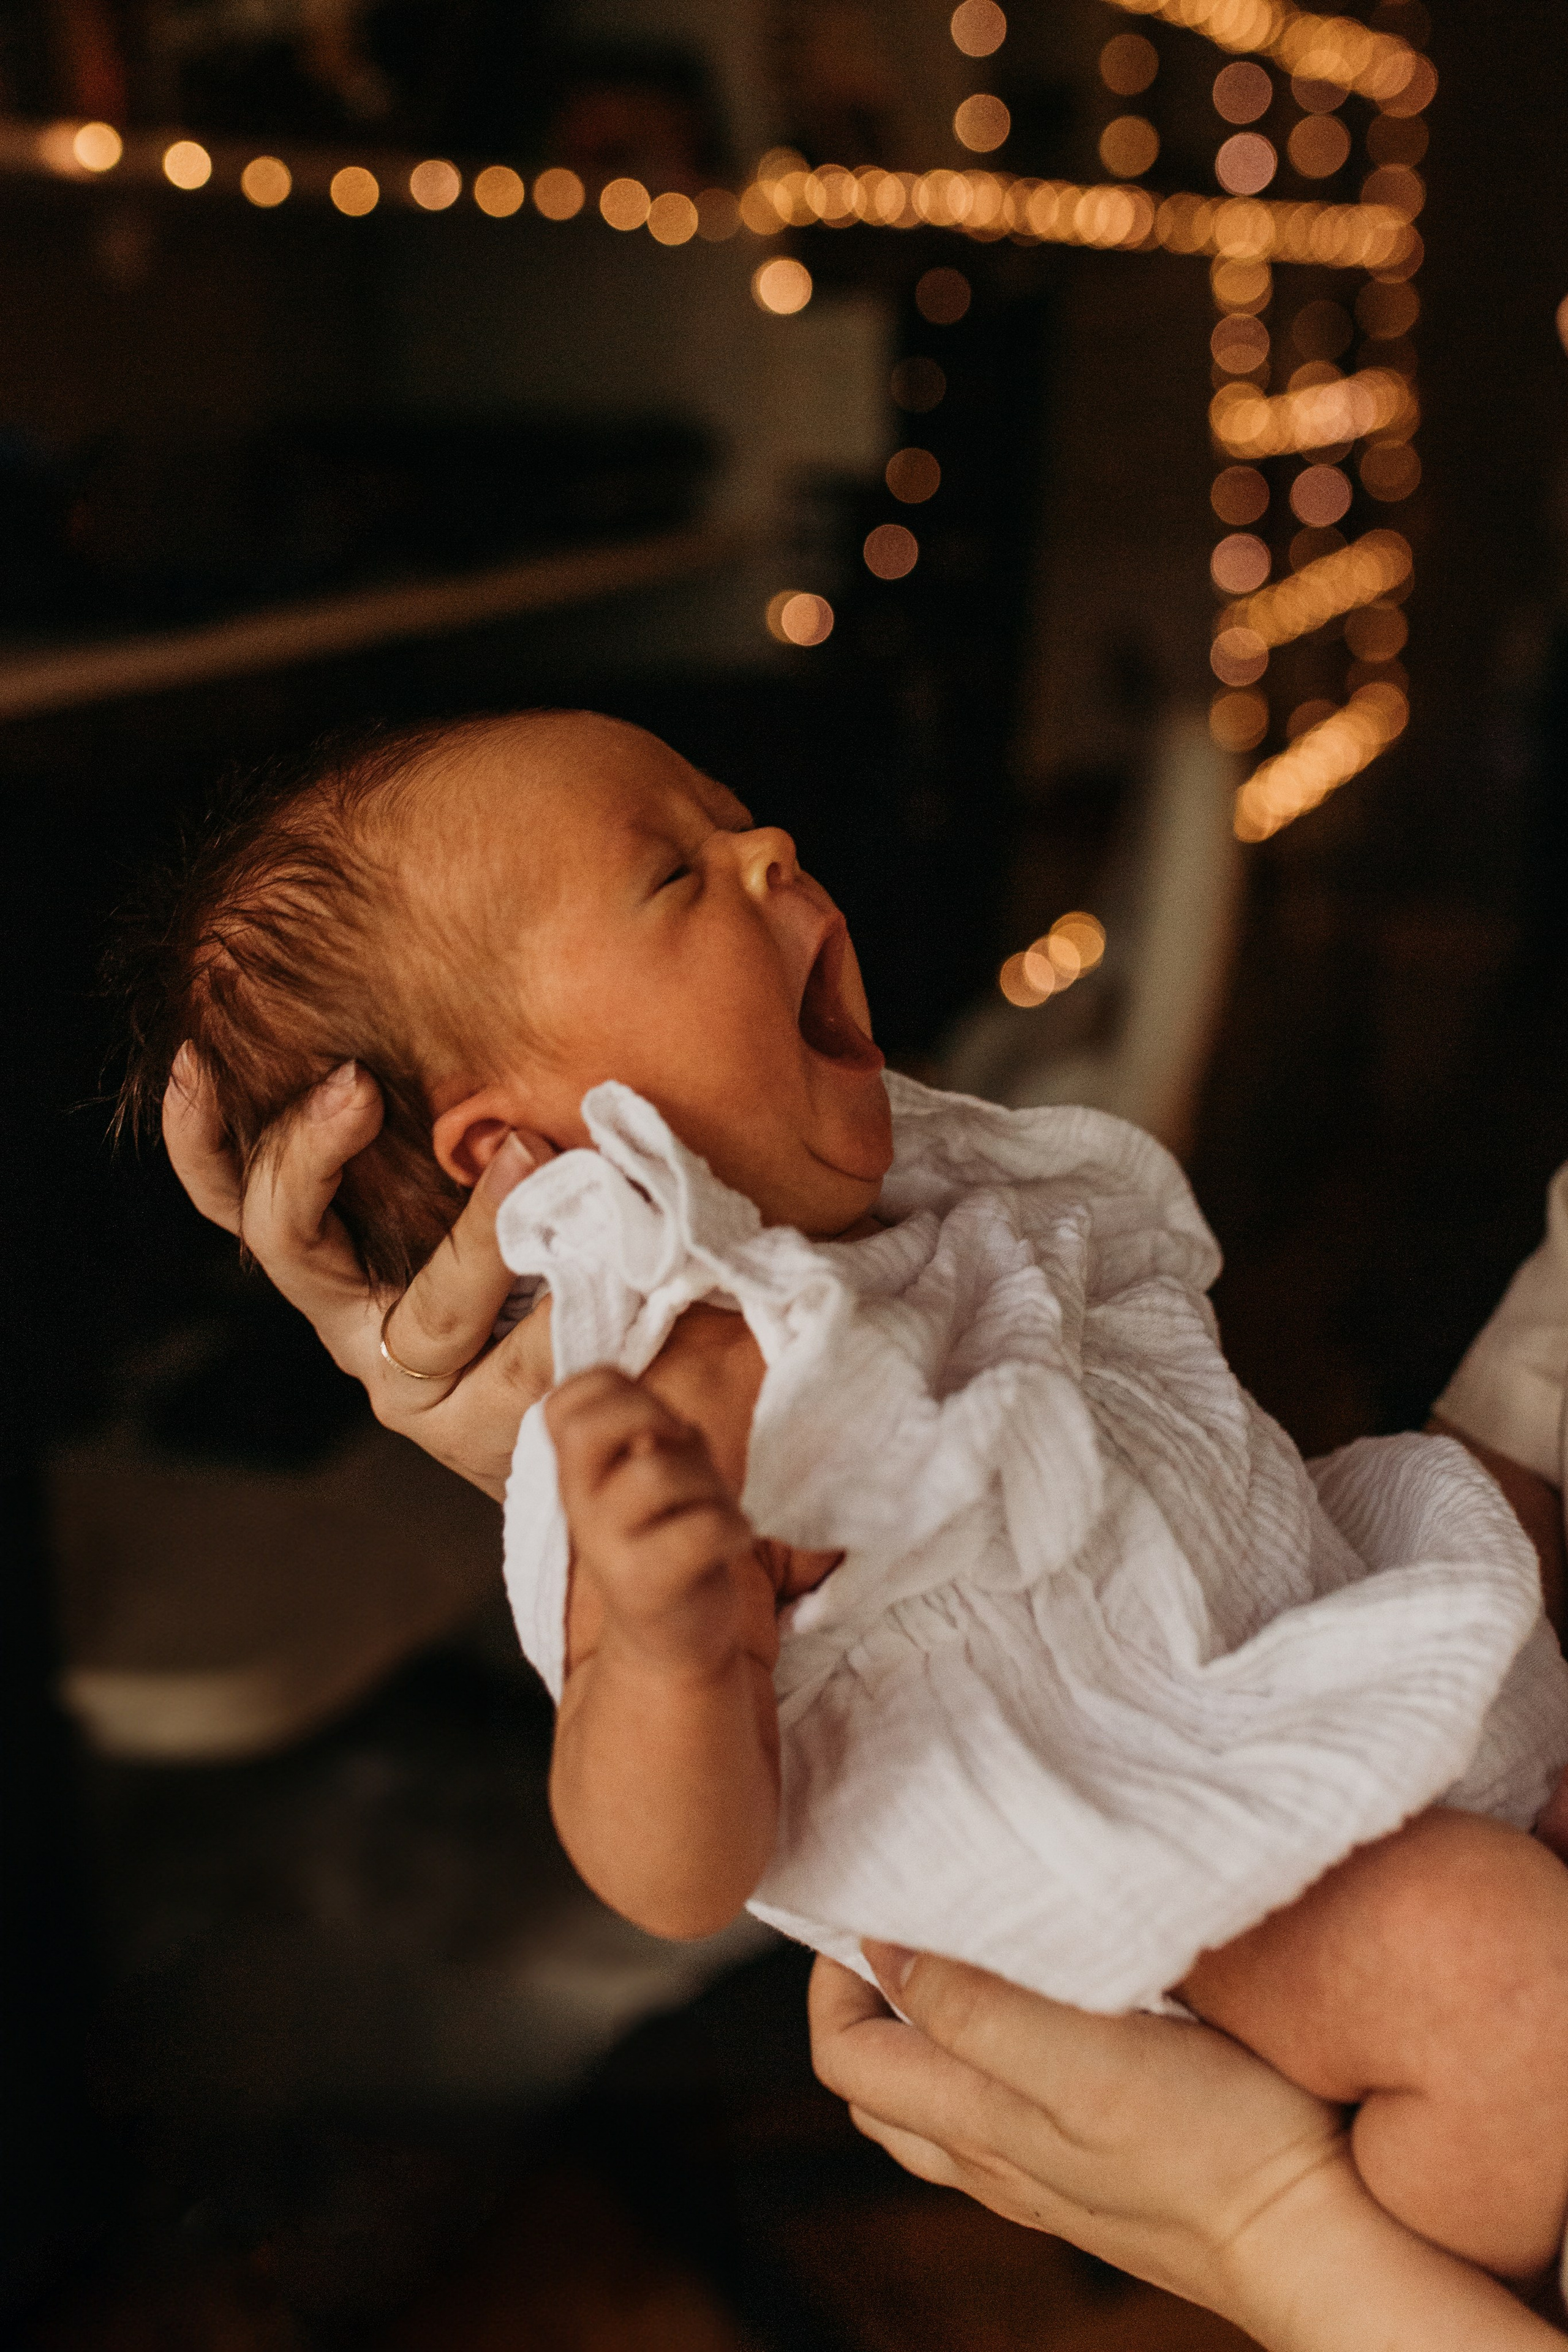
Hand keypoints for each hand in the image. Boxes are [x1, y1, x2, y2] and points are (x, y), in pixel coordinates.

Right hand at [162, 1049, 553, 1500]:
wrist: (579, 1416)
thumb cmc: (518, 1267)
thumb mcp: (458, 1189)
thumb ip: (441, 1132)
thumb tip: (450, 1028)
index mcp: (326, 1259)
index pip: (235, 1197)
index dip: (199, 1138)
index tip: (197, 1056)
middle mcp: (351, 1322)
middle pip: (289, 1243)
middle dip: (312, 1156)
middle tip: (359, 1083)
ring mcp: (416, 1384)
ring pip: (430, 1312)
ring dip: (479, 1231)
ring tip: (526, 1150)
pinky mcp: (489, 1430)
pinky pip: (525, 1369)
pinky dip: (561, 1314)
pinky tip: (601, 1260)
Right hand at [547, 1367, 762, 1672]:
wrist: (670, 1642)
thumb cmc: (673, 1540)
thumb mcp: (656, 1476)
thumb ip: (655, 1434)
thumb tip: (671, 1422)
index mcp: (579, 1473)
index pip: (566, 1400)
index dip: (613, 1387)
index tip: (654, 1419)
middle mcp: (581, 1505)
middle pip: (592, 1425)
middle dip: (652, 1415)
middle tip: (681, 1450)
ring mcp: (607, 1546)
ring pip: (658, 1471)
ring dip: (709, 1481)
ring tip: (715, 1508)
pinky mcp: (645, 1583)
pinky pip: (702, 1527)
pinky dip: (734, 1526)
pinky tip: (733, 1542)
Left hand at [809, 1948, 1566, 2349]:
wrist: (1315, 2236)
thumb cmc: (1214, 2143)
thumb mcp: (1086, 2061)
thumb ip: (977, 2010)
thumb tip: (882, 1951)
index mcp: (974, 2127)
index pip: (845, 2056)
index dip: (834, 1977)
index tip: (876, 1905)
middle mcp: (992, 2161)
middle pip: (879, 2081)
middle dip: (871, 1995)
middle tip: (912, 1916)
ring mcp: (1044, 2174)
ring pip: (939, 2100)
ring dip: (933, 2024)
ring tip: (973, 1950)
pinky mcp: (1098, 2169)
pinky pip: (1010, 2111)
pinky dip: (996, 2054)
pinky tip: (1053, 2010)